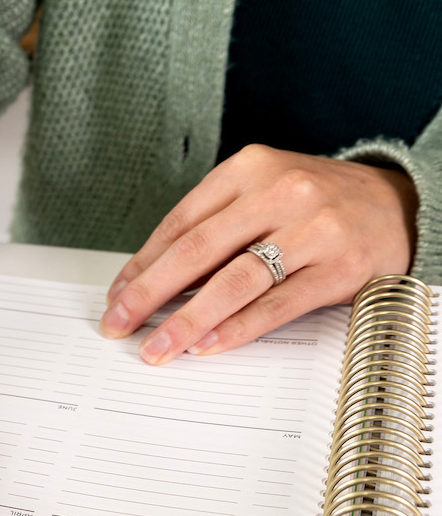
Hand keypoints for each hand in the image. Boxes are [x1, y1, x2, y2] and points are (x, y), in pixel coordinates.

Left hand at [99, 144, 417, 363]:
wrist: (398, 203)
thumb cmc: (318, 202)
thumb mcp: (264, 192)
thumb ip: (215, 227)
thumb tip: (154, 281)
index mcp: (250, 169)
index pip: (180, 222)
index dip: (142, 265)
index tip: (117, 296)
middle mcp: (280, 193)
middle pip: (198, 250)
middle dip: (150, 293)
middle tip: (119, 324)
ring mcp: (312, 230)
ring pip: (234, 281)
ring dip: (188, 320)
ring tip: (158, 346)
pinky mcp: (339, 268)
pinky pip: (277, 305)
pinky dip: (237, 328)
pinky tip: (208, 345)